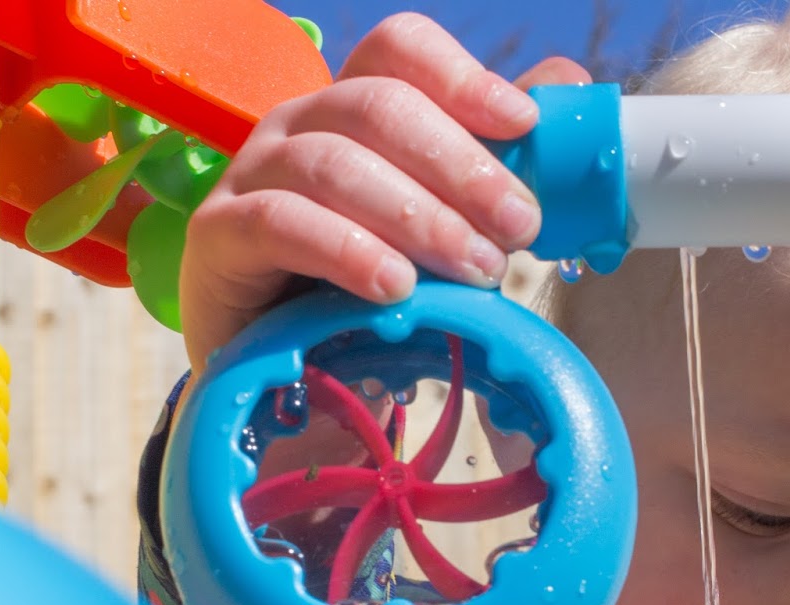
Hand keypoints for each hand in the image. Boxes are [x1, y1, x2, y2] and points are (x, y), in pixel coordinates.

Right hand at [180, 13, 590, 369]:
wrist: (289, 368)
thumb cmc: (373, 288)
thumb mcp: (446, 225)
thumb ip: (500, 159)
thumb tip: (571, 84)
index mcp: (354, 107)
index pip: (400, 50)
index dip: (463, 77)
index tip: (523, 126)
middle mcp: (298, 125)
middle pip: (377, 105)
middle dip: (462, 167)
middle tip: (518, 229)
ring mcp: (251, 175)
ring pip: (334, 164)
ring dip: (419, 217)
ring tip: (476, 271)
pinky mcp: (218, 237)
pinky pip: (281, 225)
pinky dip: (347, 252)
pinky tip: (395, 287)